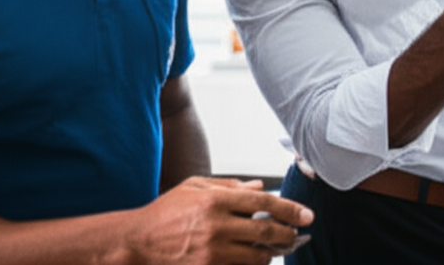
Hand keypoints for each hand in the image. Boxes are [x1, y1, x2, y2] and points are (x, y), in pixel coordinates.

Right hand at [126, 176, 313, 264]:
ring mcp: (212, 252)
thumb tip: (260, 187)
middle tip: (298, 233)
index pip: (263, 203)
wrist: (138, 244)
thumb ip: (229, 186)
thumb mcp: (195, 188)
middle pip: (266, 232)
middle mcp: (216, 226)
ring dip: (272, 253)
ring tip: (277, 247)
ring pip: (257, 257)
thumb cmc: (166, 212)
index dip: (289, 209)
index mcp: (214, 200)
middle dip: (288, 234)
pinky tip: (255, 259)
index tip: (306, 214)